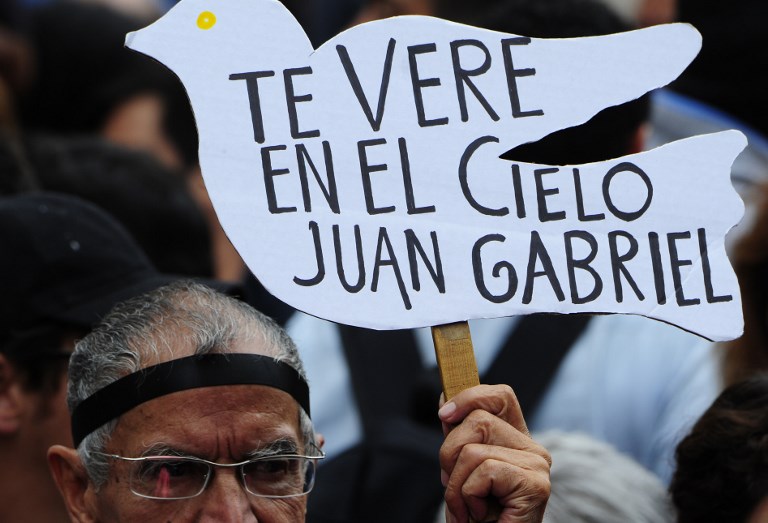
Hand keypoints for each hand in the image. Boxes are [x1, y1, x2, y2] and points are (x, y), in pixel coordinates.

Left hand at [438, 385, 550, 522]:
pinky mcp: (535, 485)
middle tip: (456, 489)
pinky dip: (468, 496)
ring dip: (456, 486)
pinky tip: (480, 515)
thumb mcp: (462, 470)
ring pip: (473, 449)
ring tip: (468, 508)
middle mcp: (534, 449)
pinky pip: (483, 471)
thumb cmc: (478, 518)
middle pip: (477, 420)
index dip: (469, 396)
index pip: (500, 396)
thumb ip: (459, 438)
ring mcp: (537, 466)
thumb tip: (446, 404)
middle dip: (449, 456)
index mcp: (517, 441)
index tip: (444, 415)